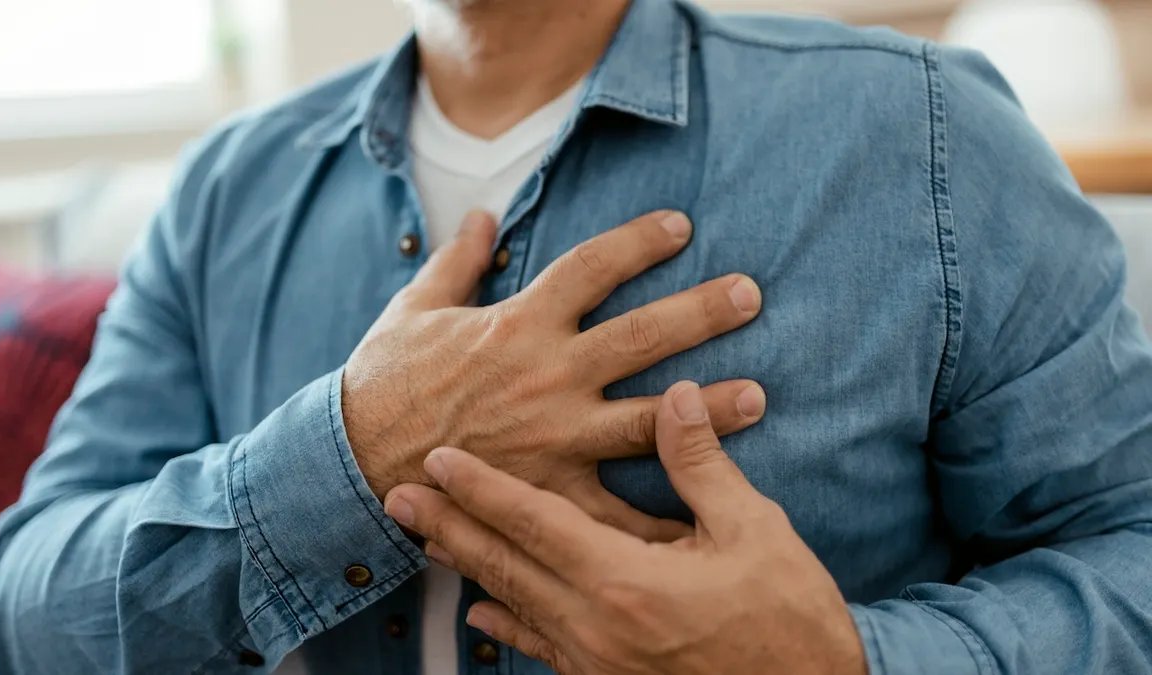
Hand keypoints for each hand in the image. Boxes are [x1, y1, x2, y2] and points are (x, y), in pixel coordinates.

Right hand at [345, 210, 765, 539]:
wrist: (353, 460)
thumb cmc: (382, 381)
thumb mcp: (415, 308)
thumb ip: (457, 260)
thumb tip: (482, 216)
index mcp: (518, 323)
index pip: (591, 267)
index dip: (639, 241)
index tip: (681, 226)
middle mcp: (547, 374)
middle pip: (640, 335)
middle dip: (700, 313)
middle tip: (751, 296)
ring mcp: (554, 434)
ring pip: (645, 418)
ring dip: (705, 410)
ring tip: (757, 399)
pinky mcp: (548, 489)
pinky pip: (613, 509)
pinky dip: (655, 521)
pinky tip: (699, 523)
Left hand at [383, 381, 866, 674]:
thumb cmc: (788, 618)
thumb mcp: (754, 531)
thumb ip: (701, 464)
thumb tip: (676, 396)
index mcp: (626, 581)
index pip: (534, 522)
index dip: (482, 487)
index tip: (439, 458)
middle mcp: (596, 626)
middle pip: (503, 565)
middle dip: (448, 527)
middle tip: (396, 497)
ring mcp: (596, 662)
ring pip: (513, 605)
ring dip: (466, 568)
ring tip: (425, 540)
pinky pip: (541, 649)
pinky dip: (507, 626)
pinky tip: (484, 612)